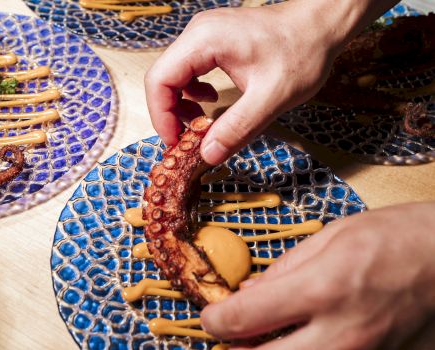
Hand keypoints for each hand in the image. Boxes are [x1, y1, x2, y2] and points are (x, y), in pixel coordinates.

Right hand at [145, 1, 341, 164]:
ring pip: (174, 75)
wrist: (321, 24)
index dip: (161, 116)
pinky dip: (193, 93)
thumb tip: (207, 154)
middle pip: (163, 78)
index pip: (160, 80)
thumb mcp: (271, 97)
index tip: (175, 142)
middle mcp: (198, 33)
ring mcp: (205, 35)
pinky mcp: (214, 42)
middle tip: (186, 140)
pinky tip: (211, 101)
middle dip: (170, 113)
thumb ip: (237, 128)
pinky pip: (190, 70)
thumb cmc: (302, 51)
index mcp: (205, 40)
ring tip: (200, 124)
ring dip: (181, 104)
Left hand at [201, 201, 434, 348]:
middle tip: (228, 337)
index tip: (210, 317)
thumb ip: (285, 269)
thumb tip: (250, 291)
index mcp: (321, 289)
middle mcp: (340, 334)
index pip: (243, 318)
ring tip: (262, 340)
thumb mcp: (333, 237)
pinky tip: (303, 341)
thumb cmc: (397, 237)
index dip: (215, 320)